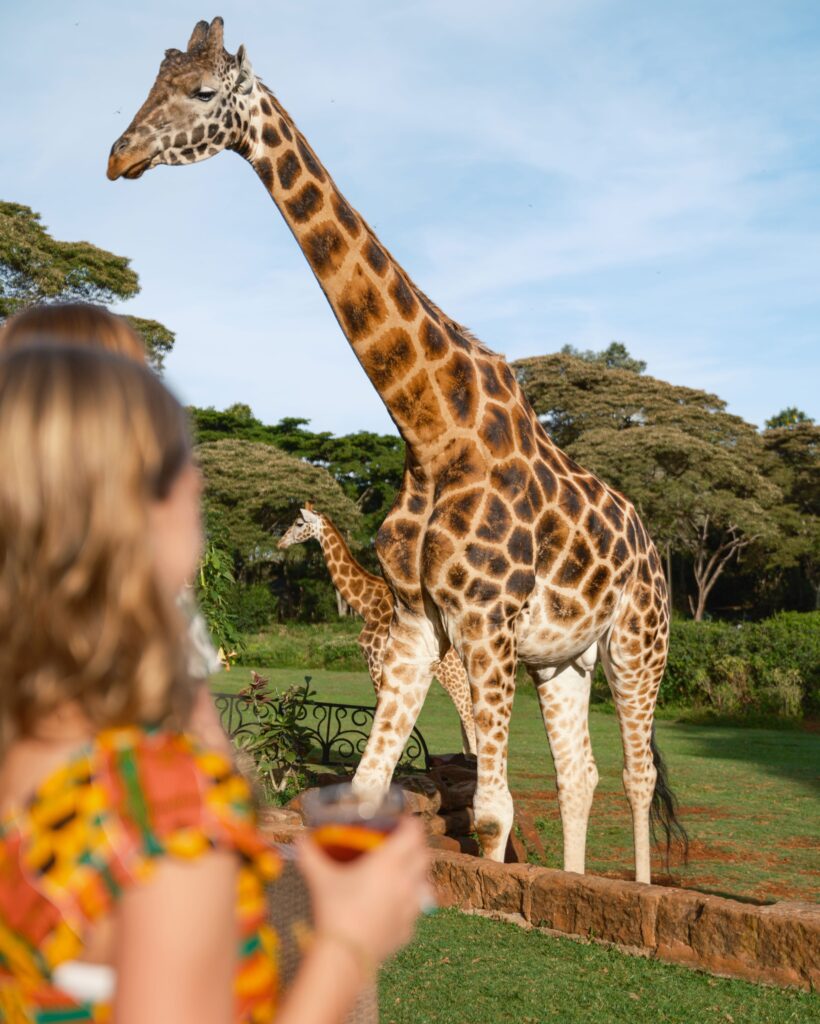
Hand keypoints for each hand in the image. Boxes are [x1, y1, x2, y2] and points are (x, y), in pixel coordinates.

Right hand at [296, 816, 429, 965]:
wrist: (344, 956)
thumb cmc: (334, 911)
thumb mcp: (319, 879)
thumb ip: (309, 855)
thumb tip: (299, 839)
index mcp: (389, 862)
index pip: (413, 832)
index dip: (409, 823)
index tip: (400, 822)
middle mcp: (405, 881)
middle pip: (424, 855)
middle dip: (416, 846)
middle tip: (400, 844)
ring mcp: (410, 907)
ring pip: (425, 882)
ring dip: (416, 874)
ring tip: (400, 874)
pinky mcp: (408, 929)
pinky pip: (415, 910)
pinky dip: (409, 902)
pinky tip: (394, 905)